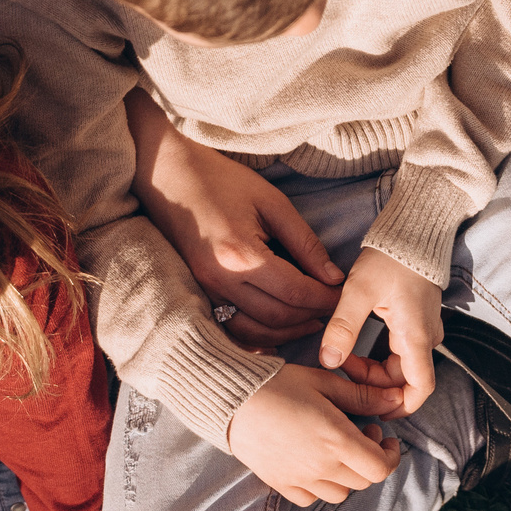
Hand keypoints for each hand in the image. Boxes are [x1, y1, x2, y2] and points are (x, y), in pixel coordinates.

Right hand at [125, 91, 343, 345]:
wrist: (166, 174)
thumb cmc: (220, 180)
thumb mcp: (272, 202)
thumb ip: (305, 242)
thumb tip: (334, 276)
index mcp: (241, 254)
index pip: (296, 291)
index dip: (325, 298)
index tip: (344, 295)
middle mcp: (221, 279)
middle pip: (278, 316)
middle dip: (312, 316)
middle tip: (334, 308)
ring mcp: (205, 289)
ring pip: (254, 330)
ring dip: (287, 331)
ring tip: (311, 319)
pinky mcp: (198, 291)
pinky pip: (231, 328)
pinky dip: (257, 336)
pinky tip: (277, 330)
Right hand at [227, 363, 405, 504]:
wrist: (232, 398)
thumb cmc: (279, 384)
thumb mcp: (325, 382)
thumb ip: (362, 396)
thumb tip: (396, 400)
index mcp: (337, 441)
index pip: (381, 468)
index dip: (390, 455)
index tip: (384, 437)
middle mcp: (321, 467)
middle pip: (363, 481)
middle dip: (370, 459)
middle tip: (360, 433)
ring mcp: (300, 479)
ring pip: (340, 493)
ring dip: (347, 475)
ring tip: (337, 450)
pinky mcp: (280, 484)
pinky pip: (310, 498)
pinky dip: (320, 486)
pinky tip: (313, 462)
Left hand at [315, 248, 444, 412]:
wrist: (411, 232)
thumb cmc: (390, 258)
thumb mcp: (359, 291)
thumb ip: (343, 327)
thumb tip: (329, 361)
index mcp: (416, 336)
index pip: (421, 388)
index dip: (401, 407)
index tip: (376, 412)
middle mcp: (424, 338)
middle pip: (402, 380)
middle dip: (371, 385)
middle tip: (341, 369)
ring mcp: (420, 331)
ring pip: (397, 368)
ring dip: (370, 371)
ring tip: (342, 355)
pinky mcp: (413, 323)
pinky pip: (396, 353)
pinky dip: (375, 358)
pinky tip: (352, 347)